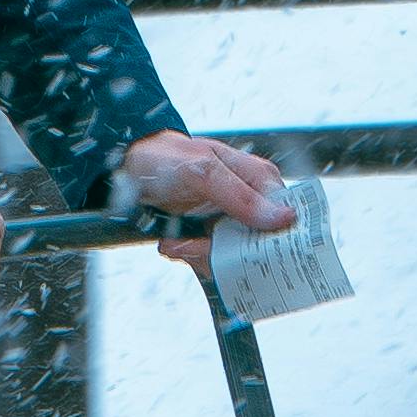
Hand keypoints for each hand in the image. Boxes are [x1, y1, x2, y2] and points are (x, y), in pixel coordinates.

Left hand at [121, 132, 297, 272]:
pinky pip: (214, 258)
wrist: (130, 166)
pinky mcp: (213, 234)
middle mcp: (251, 201)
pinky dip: (193, 255)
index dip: (267, 241)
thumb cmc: (168, 157)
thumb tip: (286, 218)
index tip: (235, 250)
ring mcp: (231, 220)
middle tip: (190, 247)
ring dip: (201, 257)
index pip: (285, 220)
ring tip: (175, 243)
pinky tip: (174, 244)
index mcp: (260, 179)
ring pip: (235, 257)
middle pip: (258, 246)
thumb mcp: (204, 173)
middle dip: (223, 254)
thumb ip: (242, 196)